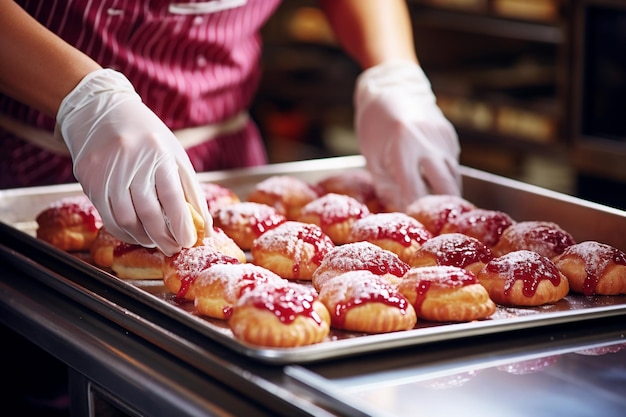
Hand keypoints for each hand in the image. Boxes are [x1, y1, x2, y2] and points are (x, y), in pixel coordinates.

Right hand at [55, 69, 211, 255]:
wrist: (99, 110)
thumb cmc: (146, 136)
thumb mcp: (174, 154)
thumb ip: (190, 190)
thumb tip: (204, 226)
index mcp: (157, 152)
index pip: (172, 197)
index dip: (182, 225)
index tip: (189, 241)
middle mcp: (130, 162)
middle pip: (148, 213)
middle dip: (164, 238)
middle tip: (174, 248)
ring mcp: (106, 171)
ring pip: (126, 220)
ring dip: (144, 237)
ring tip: (156, 241)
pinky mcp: (88, 179)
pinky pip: (108, 217)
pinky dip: (125, 232)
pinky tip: (137, 234)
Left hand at [354, 60, 460, 211]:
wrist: (392, 86)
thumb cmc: (375, 122)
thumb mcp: (372, 156)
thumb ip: (387, 186)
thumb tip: (401, 209)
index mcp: (403, 148)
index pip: (415, 191)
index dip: (414, 210)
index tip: (412, 223)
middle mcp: (428, 143)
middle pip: (446, 188)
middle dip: (441, 209)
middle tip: (434, 222)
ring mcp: (443, 138)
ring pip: (454, 177)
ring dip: (447, 194)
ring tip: (439, 209)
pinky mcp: (450, 135)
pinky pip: (453, 163)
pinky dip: (446, 176)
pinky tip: (437, 182)